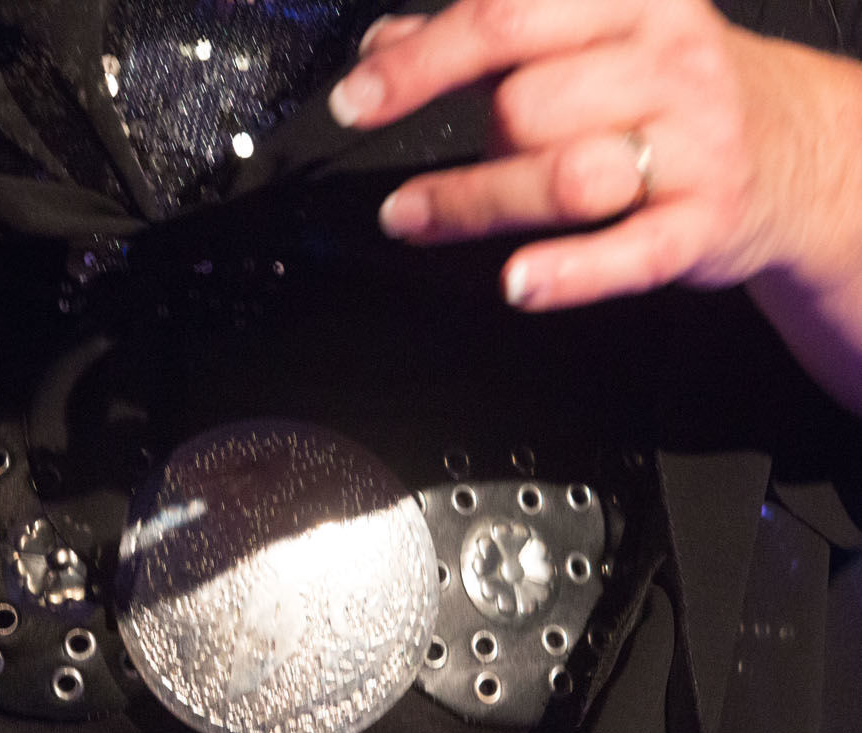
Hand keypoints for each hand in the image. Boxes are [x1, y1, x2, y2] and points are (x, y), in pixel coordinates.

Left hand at [325, 0, 861, 316]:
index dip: (418, 62)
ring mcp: (697, 142)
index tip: (358, 98)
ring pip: (566, 173)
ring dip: (476, 203)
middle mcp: (668, 60)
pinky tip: (517, 282)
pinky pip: (631, 252)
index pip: (505, 16)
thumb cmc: (670, 92)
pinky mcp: (710, 219)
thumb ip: (489, 41)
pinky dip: (569, 273)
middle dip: (454, 141)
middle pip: (527, 101)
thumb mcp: (592, 39)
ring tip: (416, 218)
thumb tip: (385, 42)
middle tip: (403, 180)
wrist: (797, 148)